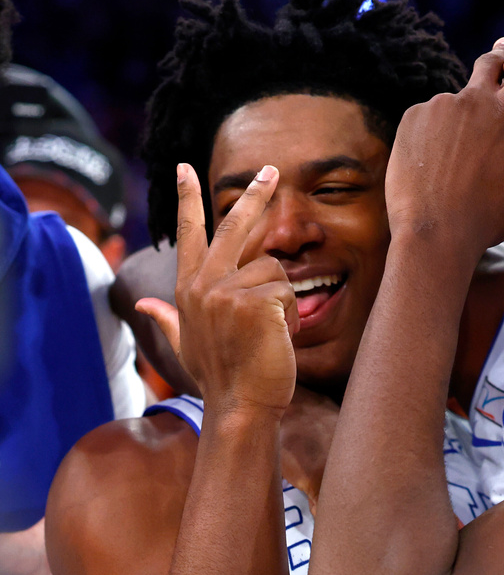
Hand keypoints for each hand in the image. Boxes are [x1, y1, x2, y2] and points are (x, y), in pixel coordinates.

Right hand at [136, 164, 298, 417]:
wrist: (239, 407)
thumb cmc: (220, 378)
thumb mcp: (186, 344)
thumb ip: (166, 317)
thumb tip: (140, 302)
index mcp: (187, 290)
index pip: (187, 234)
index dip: (187, 199)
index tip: (186, 168)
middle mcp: (203, 284)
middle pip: (234, 226)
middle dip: (256, 194)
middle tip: (274, 170)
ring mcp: (227, 291)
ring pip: (274, 270)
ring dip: (282, 302)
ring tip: (270, 333)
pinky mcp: (254, 301)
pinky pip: (287, 293)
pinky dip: (291, 317)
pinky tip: (278, 339)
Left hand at [385, 2, 503, 255]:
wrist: (433, 236)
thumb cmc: (491, 215)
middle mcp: (471, 100)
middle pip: (491, 61)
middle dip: (503, 58)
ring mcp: (438, 107)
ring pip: (459, 97)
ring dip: (468, 111)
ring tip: (466, 152)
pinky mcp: (412, 118)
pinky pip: (432, 114)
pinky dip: (440, 128)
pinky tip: (441, 159)